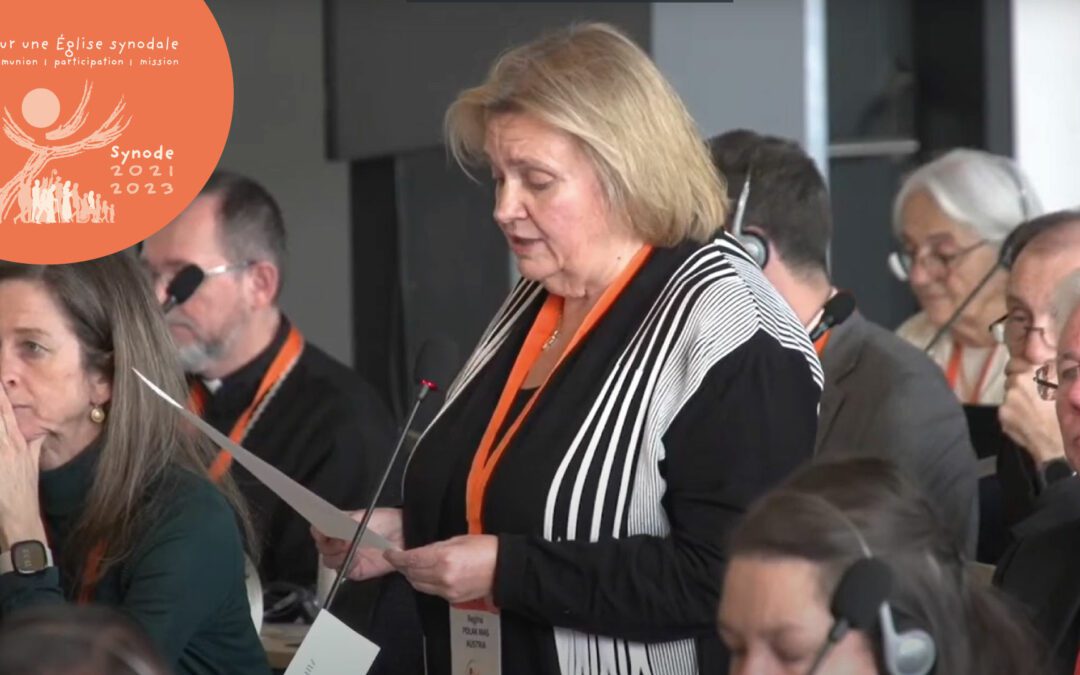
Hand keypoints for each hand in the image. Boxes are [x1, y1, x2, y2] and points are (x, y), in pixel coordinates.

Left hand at [0, 385, 44, 548]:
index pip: (8, 414)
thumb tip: (41, 429)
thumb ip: (36, 444)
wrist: (19, 515)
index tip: (0, 381)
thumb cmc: (24, 491)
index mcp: (20, 444)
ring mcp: (0, 456)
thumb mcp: (33, 464)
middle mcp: (9, 446)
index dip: (2, 396)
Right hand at [312, 507, 402, 580]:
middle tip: (340, 541)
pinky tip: (355, 558)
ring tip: (349, 549)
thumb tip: (334, 531)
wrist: (404, 535)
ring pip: (329, 560)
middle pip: (322, 547)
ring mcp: (347, 556)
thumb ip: (346, 523)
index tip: (324, 533)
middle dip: (328, 545)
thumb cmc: (386, 522)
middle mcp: (340, 541)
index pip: (320, 529)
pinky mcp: (355, 569)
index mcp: (339, 525)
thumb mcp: (364, 517)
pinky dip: (346, 565)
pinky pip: (343, 571)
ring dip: (336, 555)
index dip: (319, 531)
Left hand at [385, 534, 497, 604]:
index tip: (389, 553)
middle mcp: (443, 576)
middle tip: (398, 559)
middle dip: (402, 567)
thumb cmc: (486, 550)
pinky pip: (431, 592)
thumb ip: (436, 547)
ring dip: (412, 576)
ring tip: (411, 567)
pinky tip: (427, 576)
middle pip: (412, 574)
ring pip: (419, 585)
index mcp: (444, 558)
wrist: (504, 570)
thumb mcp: (458, 539)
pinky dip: (425, 584)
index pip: (411, 560)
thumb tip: (421, 552)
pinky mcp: (452, 599)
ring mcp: (447, 590)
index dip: (396, 557)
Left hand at [1000, 363, 1064, 465]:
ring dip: (1017, 398)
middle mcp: (1017, 382)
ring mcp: (1007, 399)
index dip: (1022, 368)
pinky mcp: (1002, 414)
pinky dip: (1013, 412)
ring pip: (1009, 393)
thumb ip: (1049, 368)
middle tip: (1034, 395)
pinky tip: (1027, 419)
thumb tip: (1038, 354)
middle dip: (1019, 383)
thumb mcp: (1064, 385)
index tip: (1028, 376)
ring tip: (1033, 409)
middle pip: (1011, 377)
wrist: (1058, 444)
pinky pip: (1006, 408)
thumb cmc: (1066, 413)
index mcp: (1033, 372)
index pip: (1015, 361)